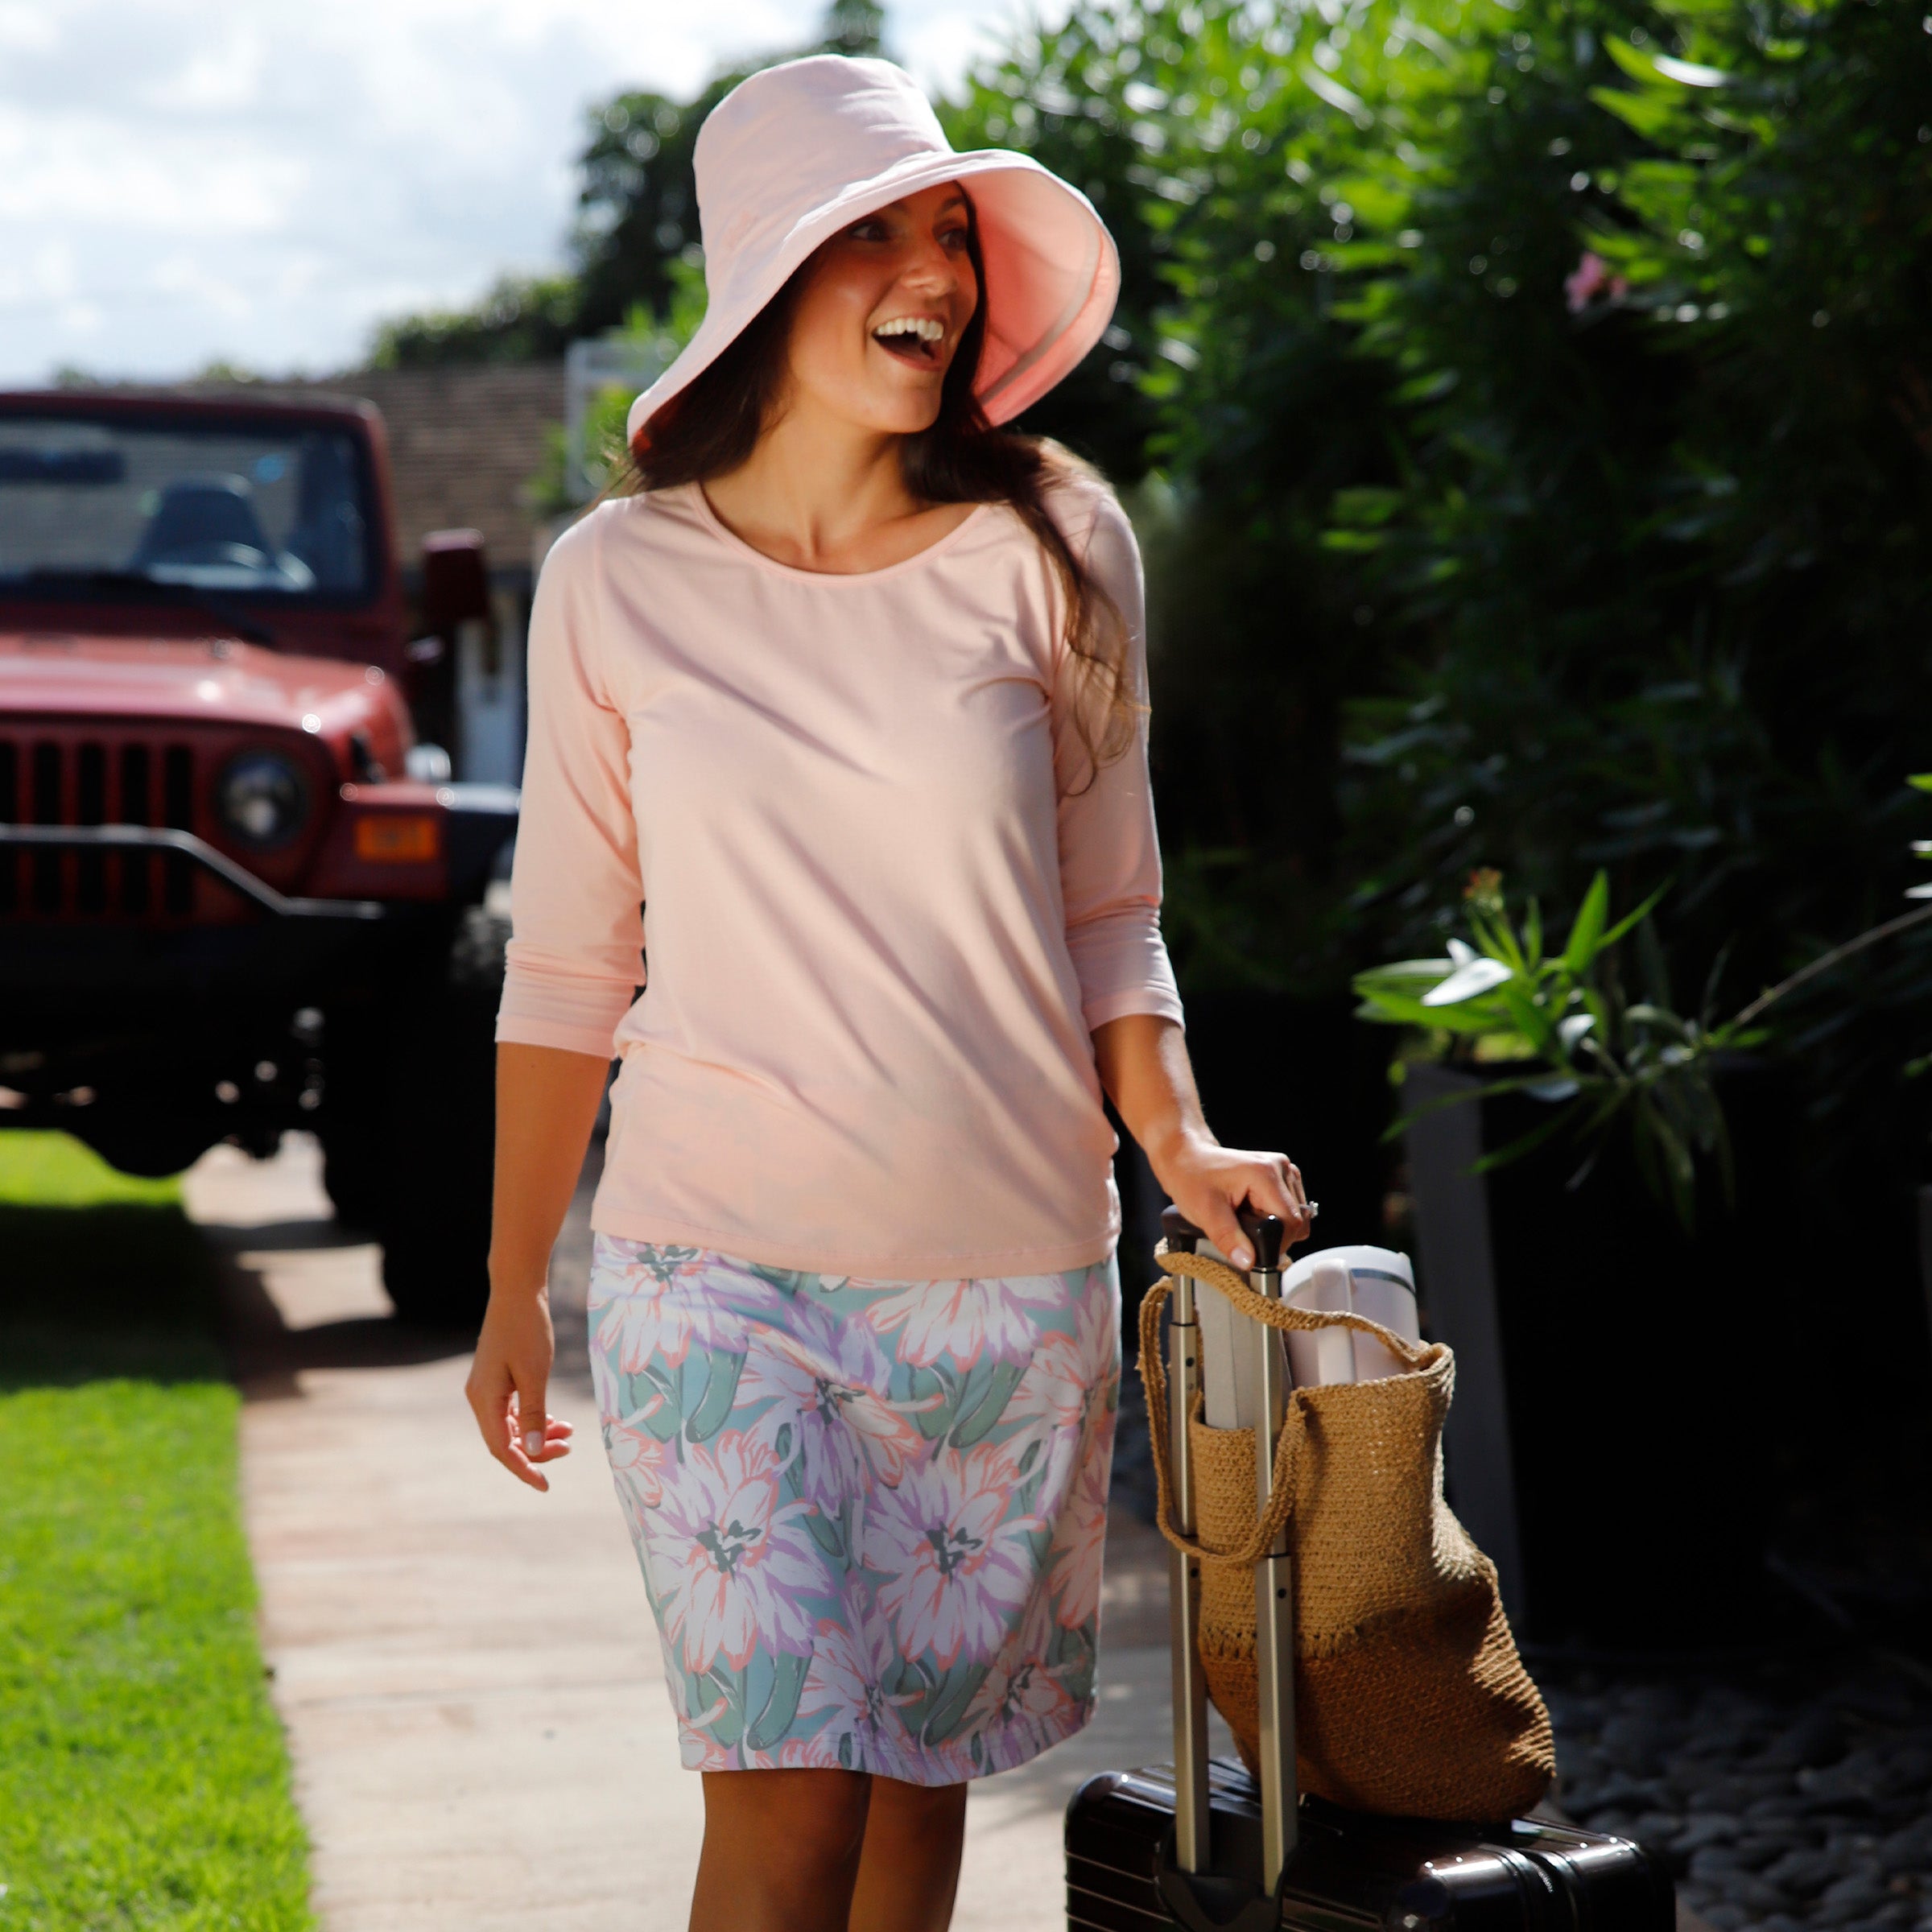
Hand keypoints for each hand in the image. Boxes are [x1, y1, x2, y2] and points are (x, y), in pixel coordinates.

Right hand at [465, 1286, 572, 1491]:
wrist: (518, 1290)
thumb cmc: (527, 1329)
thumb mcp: (535, 1374)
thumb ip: (534, 1413)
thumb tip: (534, 1451)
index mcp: (484, 1399)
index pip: (501, 1448)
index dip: (524, 1469)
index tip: (545, 1486)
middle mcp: (480, 1397)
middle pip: (505, 1440)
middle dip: (536, 1451)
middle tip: (568, 1449)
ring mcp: (487, 1388)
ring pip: (511, 1426)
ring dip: (537, 1434)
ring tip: (568, 1433)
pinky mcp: (497, 1379)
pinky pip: (512, 1411)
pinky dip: (533, 1418)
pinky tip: (555, 1420)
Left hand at [1150, 1131, 1312, 1270]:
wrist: (1186, 1157)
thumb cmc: (1192, 1178)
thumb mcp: (1205, 1212)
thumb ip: (1228, 1238)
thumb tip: (1248, 1262)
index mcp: (1266, 1174)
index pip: (1291, 1221)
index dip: (1276, 1243)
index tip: (1253, 1249)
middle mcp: (1280, 1167)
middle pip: (1297, 1219)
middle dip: (1273, 1235)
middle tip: (1243, 1230)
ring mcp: (1283, 1169)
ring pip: (1295, 1215)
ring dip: (1273, 1226)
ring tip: (1245, 1217)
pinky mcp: (1280, 1175)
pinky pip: (1289, 1207)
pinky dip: (1273, 1216)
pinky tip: (1252, 1211)